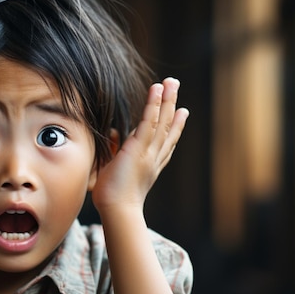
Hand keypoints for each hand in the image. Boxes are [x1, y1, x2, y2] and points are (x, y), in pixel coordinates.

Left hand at [92, 78, 187, 211]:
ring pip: (161, 122)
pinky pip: (148, 122)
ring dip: (167, 100)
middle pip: (167, 128)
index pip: (166, 144)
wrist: (117, 211)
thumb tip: (112, 135)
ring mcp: (148, 152)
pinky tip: (157, 89)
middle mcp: (154, 158)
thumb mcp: (115, 171)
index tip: (182, 113)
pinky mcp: (138, 148)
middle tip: (177, 88)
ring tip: (171, 82)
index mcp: (150, 166)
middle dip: (173, 107)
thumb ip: (116, 153)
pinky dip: (154, 104)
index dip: (175, 128)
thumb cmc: (112, 199)